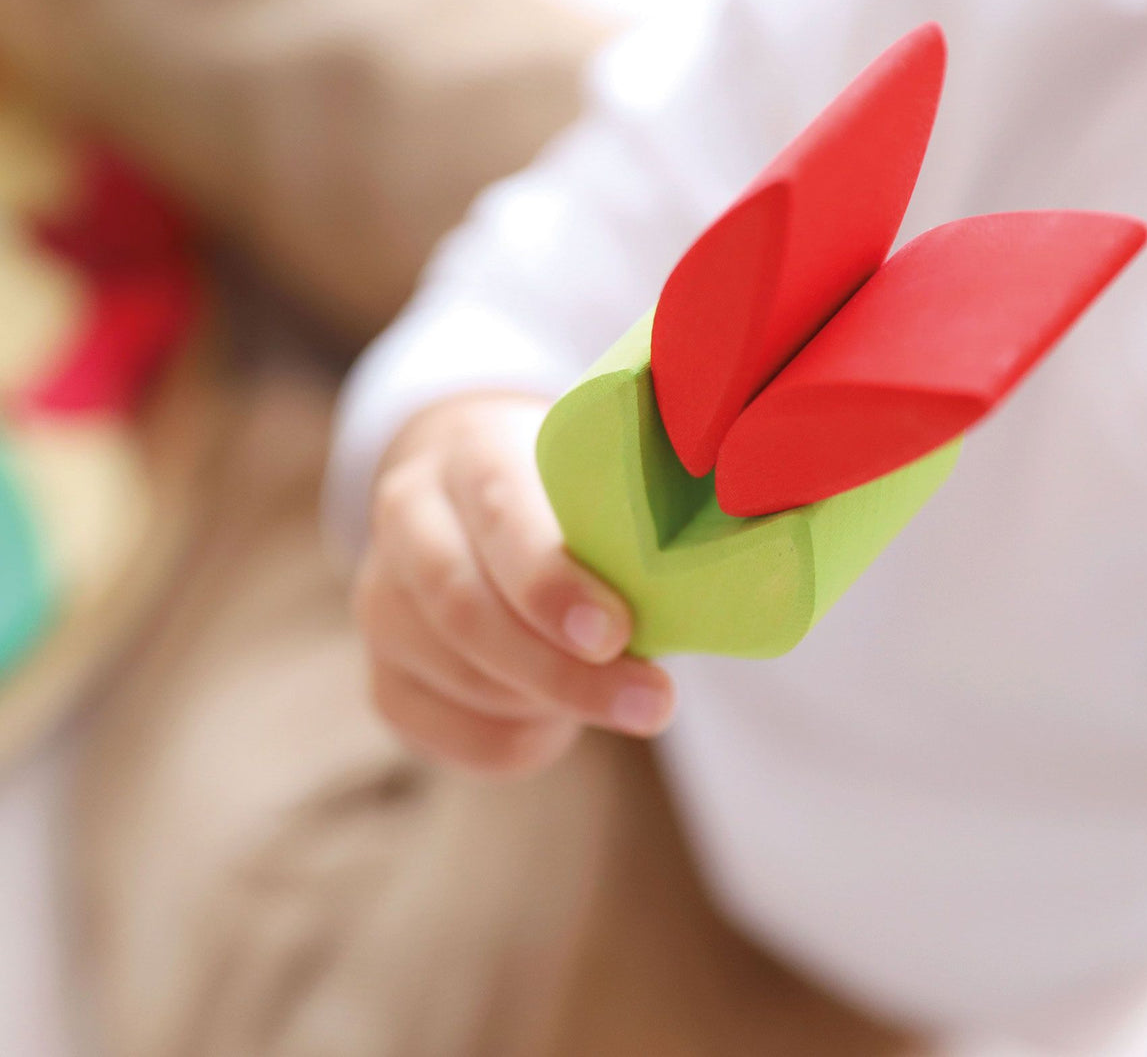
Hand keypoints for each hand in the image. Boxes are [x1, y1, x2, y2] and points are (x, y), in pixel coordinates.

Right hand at [354, 394, 676, 775]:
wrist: (466, 487)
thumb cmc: (563, 489)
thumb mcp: (596, 470)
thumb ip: (635, 518)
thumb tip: (722, 595)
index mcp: (471, 451)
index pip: (499, 513)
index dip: (551, 582)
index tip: (619, 633)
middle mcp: (408, 517)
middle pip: (465, 609)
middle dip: (562, 671)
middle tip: (654, 702)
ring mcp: (380, 597)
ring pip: (456, 674)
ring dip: (548, 703)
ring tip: (623, 696)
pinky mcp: (380, 668)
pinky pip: (438, 730)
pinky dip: (512, 740)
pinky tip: (557, 724)